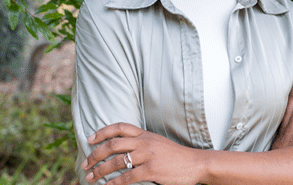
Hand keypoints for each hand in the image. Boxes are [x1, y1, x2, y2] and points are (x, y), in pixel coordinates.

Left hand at [81, 123, 203, 184]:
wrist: (194, 162)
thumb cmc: (173, 155)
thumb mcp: (156, 143)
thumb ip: (140, 143)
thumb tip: (121, 150)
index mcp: (144, 134)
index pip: (120, 127)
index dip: (102, 131)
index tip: (90, 139)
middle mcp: (144, 142)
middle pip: (113, 144)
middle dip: (96, 154)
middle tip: (85, 163)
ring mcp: (148, 155)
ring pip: (117, 161)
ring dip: (100, 170)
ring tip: (91, 177)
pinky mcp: (152, 170)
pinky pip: (127, 177)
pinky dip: (114, 183)